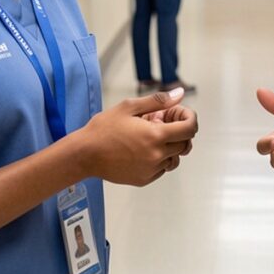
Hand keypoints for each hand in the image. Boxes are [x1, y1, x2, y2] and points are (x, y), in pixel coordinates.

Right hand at [80, 89, 197, 185]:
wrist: (84, 154)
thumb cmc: (104, 128)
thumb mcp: (129, 107)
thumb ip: (158, 101)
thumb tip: (180, 94)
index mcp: (155, 135)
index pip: (190, 129)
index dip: (190, 118)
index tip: (180, 114)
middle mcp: (157, 155)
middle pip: (185, 144)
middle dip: (180, 131)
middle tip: (162, 122)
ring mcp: (151, 169)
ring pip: (175, 158)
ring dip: (170, 147)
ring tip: (151, 137)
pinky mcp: (144, 179)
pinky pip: (162, 169)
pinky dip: (159, 159)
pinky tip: (143, 149)